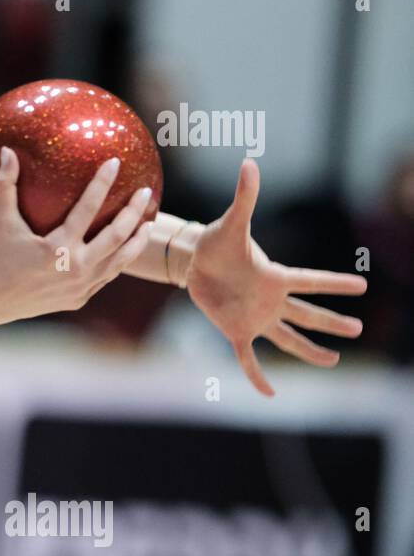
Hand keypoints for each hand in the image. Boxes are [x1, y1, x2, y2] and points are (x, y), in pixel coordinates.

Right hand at [0, 147, 153, 326]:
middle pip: (117, 235)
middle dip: (134, 211)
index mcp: (58, 247)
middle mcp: (76, 267)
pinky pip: (107, 275)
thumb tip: (6, 151)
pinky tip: (125, 247)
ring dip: (137, 240)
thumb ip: (5, 185)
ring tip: (148, 222)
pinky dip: (119, 259)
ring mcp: (82, 286)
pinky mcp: (81, 298)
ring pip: (120, 260)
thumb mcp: (0, 221)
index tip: (115, 163)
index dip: (102, 182)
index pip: (88, 208)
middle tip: (146, 191)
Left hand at [183, 158, 366, 396]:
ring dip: (309, 351)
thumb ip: (244, 196)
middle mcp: (271, 300)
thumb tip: (251, 162)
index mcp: (275, 276)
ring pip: (288, 339)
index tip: (363, 287)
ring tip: (333, 361)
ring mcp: (255, 318)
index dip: (336, 284)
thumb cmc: (216, 242)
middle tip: (358, 330)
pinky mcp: (235, 331)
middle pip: (308, 315)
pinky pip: (248, 359)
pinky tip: (268, 394)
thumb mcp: (231, 222)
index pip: (312, 281)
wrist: (192, 263)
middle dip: (332, 323)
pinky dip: (257, 376)